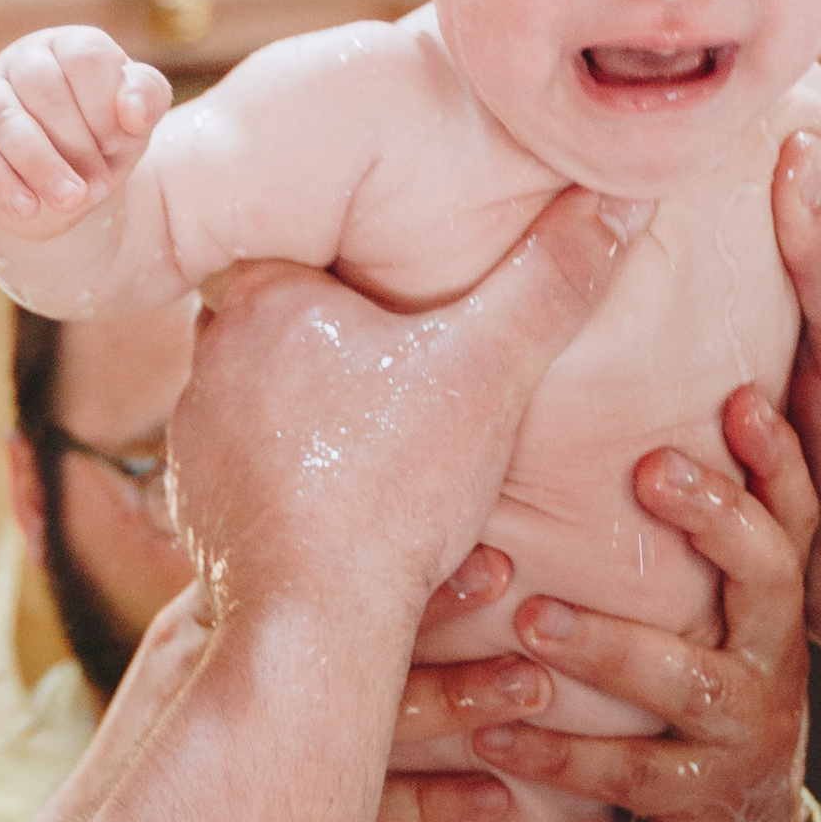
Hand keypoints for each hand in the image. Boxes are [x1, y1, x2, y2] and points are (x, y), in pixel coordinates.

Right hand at [0, 27, 170, 229]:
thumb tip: (132, 112)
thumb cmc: (104, 139)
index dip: (104, 103)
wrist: (66, 186)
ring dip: (42, 164)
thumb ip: (148, 98)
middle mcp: (22, 61)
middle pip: (43, 87)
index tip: (118, 143)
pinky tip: (26, 208)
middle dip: (76, 142)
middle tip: (99, 186)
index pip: (85, 56)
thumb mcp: (136, 119)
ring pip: (6, 119)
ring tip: (71, 200)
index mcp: (68, 46)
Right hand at [19, 560, 523, 821]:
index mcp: (209, 622)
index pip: (313, 571)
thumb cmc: (162, 756)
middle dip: (438, 612)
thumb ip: (256, 602)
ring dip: (456, 701)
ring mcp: (234, 753)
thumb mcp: (193, 657)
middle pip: (339, 633)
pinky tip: (493, 801)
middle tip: (522, 586)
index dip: (400, 554)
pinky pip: (360, 821)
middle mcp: (216, 673)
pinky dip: (432, 808)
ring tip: (535, 691)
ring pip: (360, 721)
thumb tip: (345, 545)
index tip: (484, 539)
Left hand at [166, 190, 642, 638]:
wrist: (311, 623)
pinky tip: (351, 499)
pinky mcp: (198, 510)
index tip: (396, 277)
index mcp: (263, 302)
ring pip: (263, 400)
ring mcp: (196, 441)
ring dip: (315, 414)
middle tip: (402, 356)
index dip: (350, 256)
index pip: (296, 242)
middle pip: (280, 321)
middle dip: (336, 336)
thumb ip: (552, 281)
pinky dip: (296, 480)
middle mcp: (211, 363)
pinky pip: (252, 472)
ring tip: (386, 437)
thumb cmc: (391, 490)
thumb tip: (623, 198)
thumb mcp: (492, 371)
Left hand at [430, 405, 818, 821]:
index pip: (791, 518)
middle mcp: (775, 658)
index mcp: (771, 606)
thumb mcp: (706, 624)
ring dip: (610, 647)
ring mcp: (745, 732)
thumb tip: (618, 437)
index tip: (739, 398)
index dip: (778, 459)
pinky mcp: (702, 800)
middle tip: (648, 467)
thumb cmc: (692, 708)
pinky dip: (560, 756)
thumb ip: (681, 550)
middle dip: (715, 516)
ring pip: (689, 682)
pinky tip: (496, 739)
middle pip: (770, 573)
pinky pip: (631, 775)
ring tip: (534, 619)